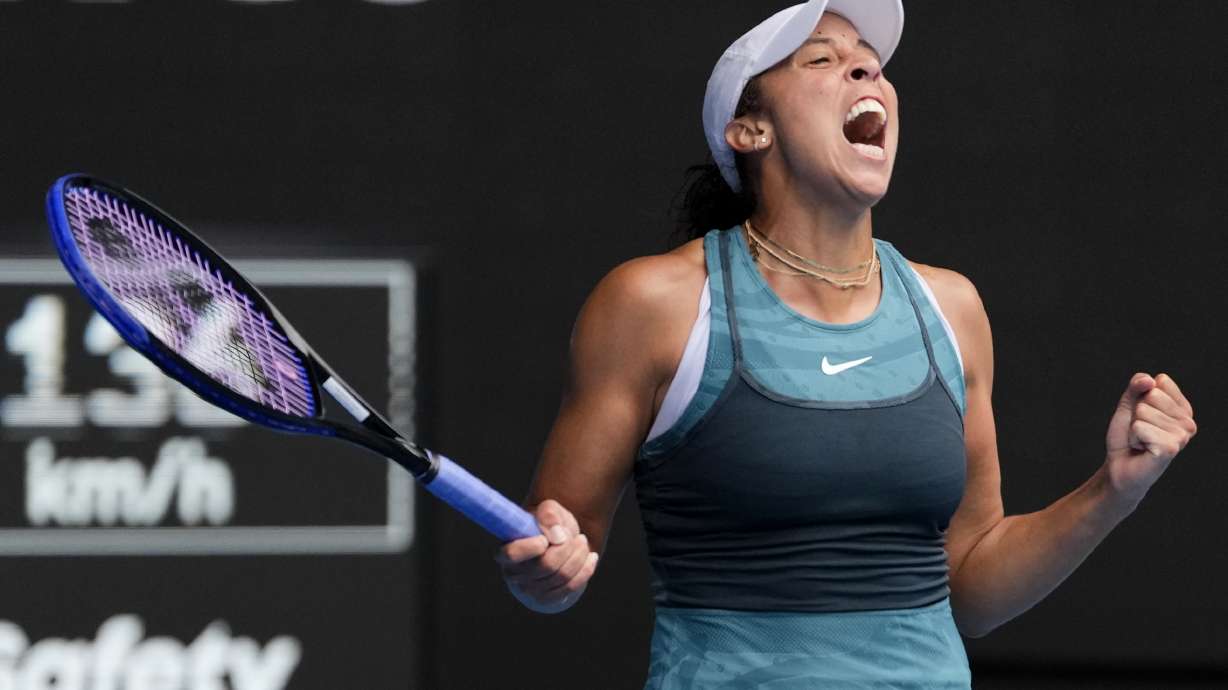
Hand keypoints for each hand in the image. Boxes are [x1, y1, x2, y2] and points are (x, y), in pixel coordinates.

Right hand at [494, 499, 598, 613]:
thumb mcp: (549, 510)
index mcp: (505, 551)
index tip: (545, 539)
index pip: (513, 554)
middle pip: (547, 565)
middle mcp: (513, 574)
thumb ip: (549, 514)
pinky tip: (590, 557)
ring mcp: (529, 590)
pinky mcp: (546, 599)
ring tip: (582, 542)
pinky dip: (585, 570)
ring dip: (579, 555)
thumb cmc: (548, 526)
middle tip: (575, 536)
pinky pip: (570, 587)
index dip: (531, 547)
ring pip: (562, 575)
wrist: (557, 543)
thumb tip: (556, 535)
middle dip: (567, 547)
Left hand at [1103, 372, 1196, 504]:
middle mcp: (1188, 422)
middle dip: (1136, 413)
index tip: (1142, 416)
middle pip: (1152, 395)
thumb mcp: (1129, 405)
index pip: (1160, 382)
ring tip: (1141, 441)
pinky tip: (1142, 449)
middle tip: (1140, 431)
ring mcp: (1182, 436)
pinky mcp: (1170, 448)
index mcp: (1182, 409)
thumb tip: (1150, 379)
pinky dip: (1133, 437)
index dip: (1141, 397)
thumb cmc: (1127, 437)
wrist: (1119, 466)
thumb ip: (1137, 386)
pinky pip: (1140, 427)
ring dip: (1134, 428)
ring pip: (1144, 411)